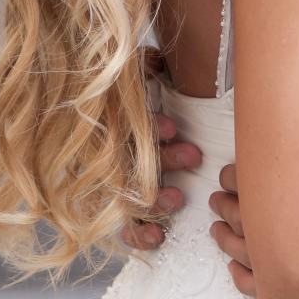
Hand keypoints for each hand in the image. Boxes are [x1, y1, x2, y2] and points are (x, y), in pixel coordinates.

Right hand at [121, 54, 202, 251]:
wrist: (105, 123)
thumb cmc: (126, 98)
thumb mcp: (131, 73)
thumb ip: (144, 66)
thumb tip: (156, 61)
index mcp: (114, 122)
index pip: (129, 126)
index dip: (150, 128)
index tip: (171, 128)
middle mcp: (110, 151)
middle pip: (134, 160)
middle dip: (165, 159)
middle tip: (193, 156)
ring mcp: (114, 180)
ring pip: (129, 194)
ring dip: (154, 198)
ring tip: (178, 198)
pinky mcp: (121, 207)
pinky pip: (126, 226)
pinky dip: (140, 233)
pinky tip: (158, 237)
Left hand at [208, 105, 298, 296]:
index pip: (249, 179)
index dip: (237, 176)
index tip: (234, 175)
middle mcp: (295, 225)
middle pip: (242, 215)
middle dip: (229, 205)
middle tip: (221, 199)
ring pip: (245, 253)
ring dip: (228, 239)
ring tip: (220, 230)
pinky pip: (262, 288)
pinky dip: (244, 277)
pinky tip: (237, 269)